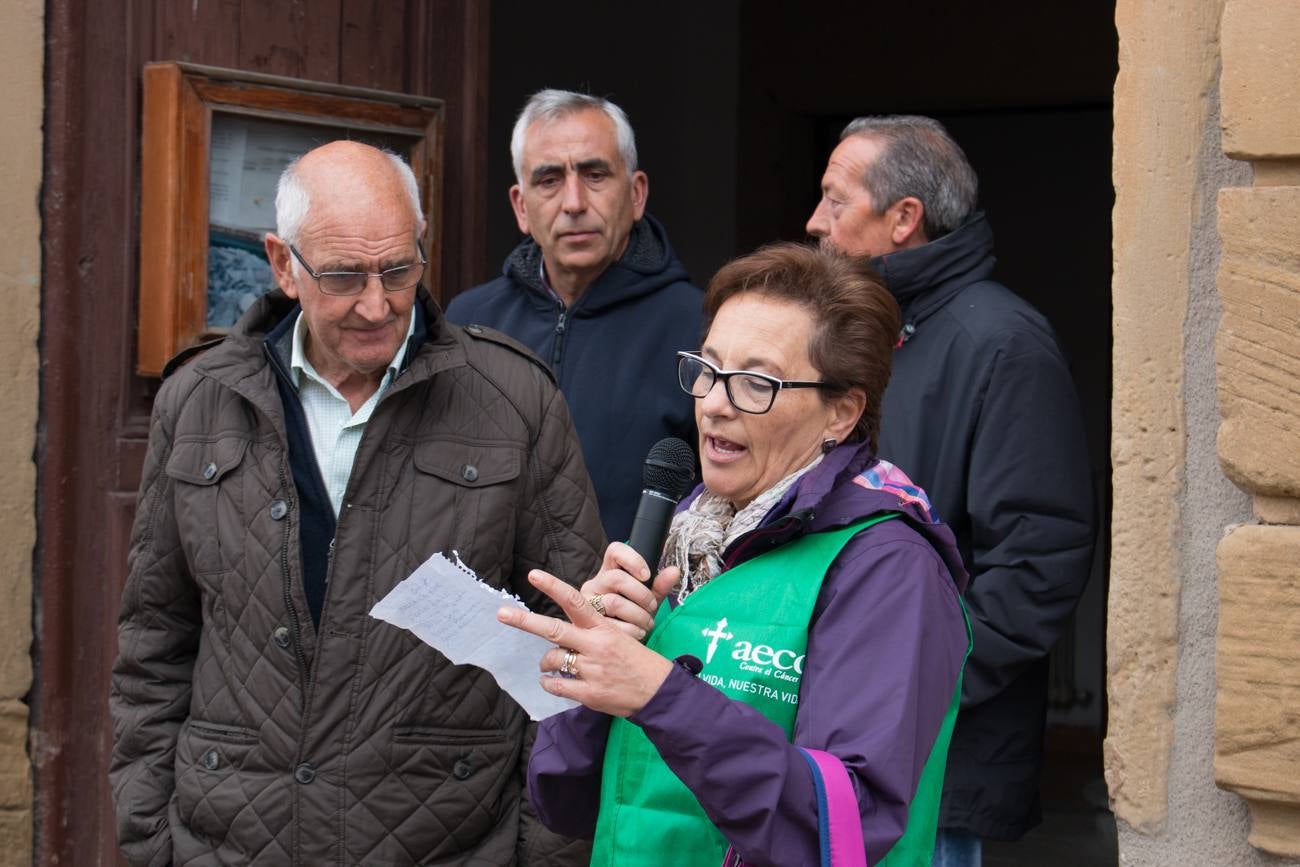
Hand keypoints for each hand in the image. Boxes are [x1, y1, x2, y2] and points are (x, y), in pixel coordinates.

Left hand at [498, 569, 674, 717]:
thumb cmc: (640, 660)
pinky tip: (553, 681)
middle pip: (553, 629)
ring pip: (552, 659)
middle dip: (524, 621)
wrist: (659, 692)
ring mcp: (591, 670)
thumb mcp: (626, 633)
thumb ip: (598, 624)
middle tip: (501, 613)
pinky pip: (557, 685)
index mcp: (604, 628)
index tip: (534, 575)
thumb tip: (579, 607)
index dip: (553, 587)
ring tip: (550, 664)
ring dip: (546, 662)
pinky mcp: (589, 693)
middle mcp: (595, 645)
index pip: (575, 601)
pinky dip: (550, 682)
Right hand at [580, 542, 680, 639]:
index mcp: (610, 570)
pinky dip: (631, 630)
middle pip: (616, 578)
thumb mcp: (649, 596)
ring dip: (638, 615)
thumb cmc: (634, 611)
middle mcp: (596, 583)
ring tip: (647, 622)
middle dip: (641, 594)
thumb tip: (674, 571)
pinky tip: (638, 632)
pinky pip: (612, 624)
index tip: (647, 575)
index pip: (615, 551)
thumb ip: (661, 584)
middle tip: (652, 606)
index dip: (632, 559)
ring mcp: (588, 602)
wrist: (621, 638)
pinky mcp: (587, 624)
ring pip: (613, 603)